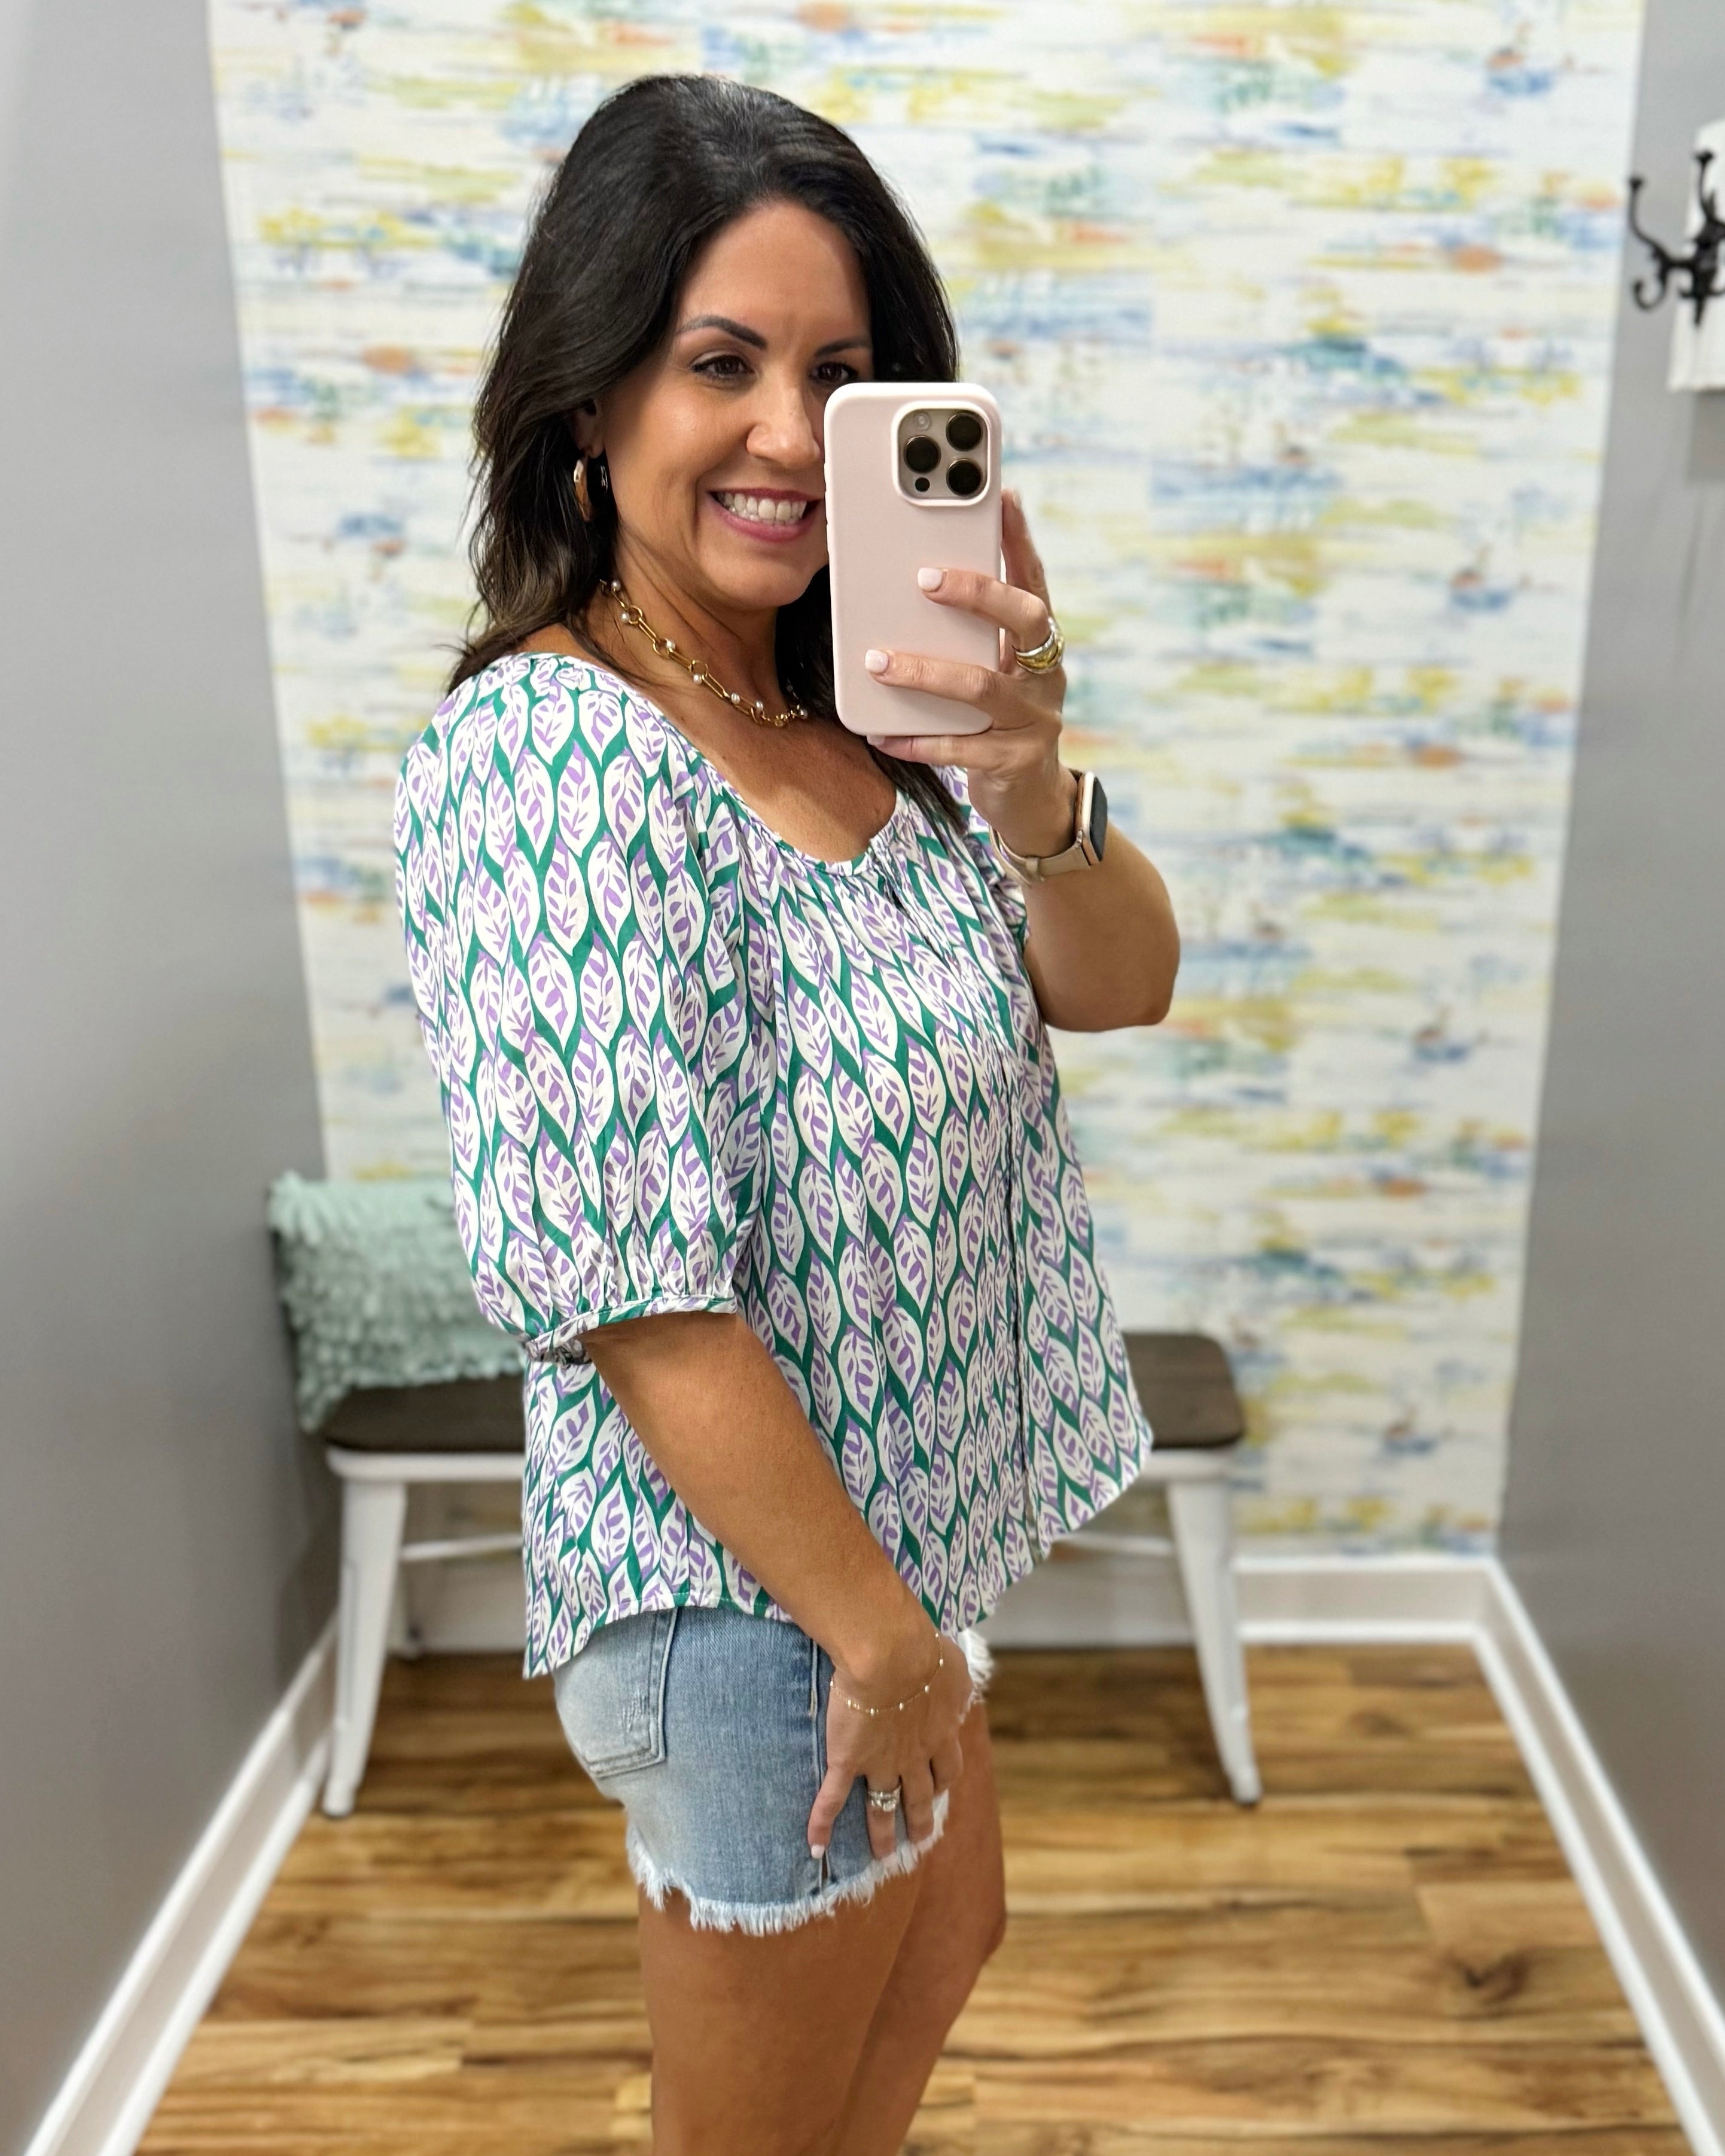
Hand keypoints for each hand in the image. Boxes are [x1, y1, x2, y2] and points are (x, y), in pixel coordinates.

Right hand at [806, 1630, 973, 1862]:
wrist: (891, 1655)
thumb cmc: (924, 1651)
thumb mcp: (954, 1668)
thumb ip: (957, 1688)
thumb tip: (961, 1696)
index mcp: (940, 1732)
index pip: (946, 1768)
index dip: (941, 1782)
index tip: (938, 1791)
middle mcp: (914, 1756)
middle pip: (920, 1797)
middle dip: (919, 1820)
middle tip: (918, 1838)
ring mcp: (880, 1762)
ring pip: (883, 1806)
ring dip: (882, 1833)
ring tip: (882, 1855)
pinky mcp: (847, 1761)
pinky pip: (834, 1799)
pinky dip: (822, 1825)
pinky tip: (816, 1847)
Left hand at [863, 489, 1077, 858]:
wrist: (1030, 800)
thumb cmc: (997, 721)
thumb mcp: (991, 670)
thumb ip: (969, 634)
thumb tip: (912, 580)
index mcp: (1040, 643)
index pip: (1035, 579)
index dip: (1021, 539)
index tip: (1003, 495)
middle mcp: (1046, 675)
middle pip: (1025, 619)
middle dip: (978, 593)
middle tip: (924, 579)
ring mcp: (1034, 720)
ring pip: (982, 686)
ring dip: (926, 671)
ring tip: (878, 662)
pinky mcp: (1013, 763)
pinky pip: (960, 747)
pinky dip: (918, 739)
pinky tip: (883, 734)